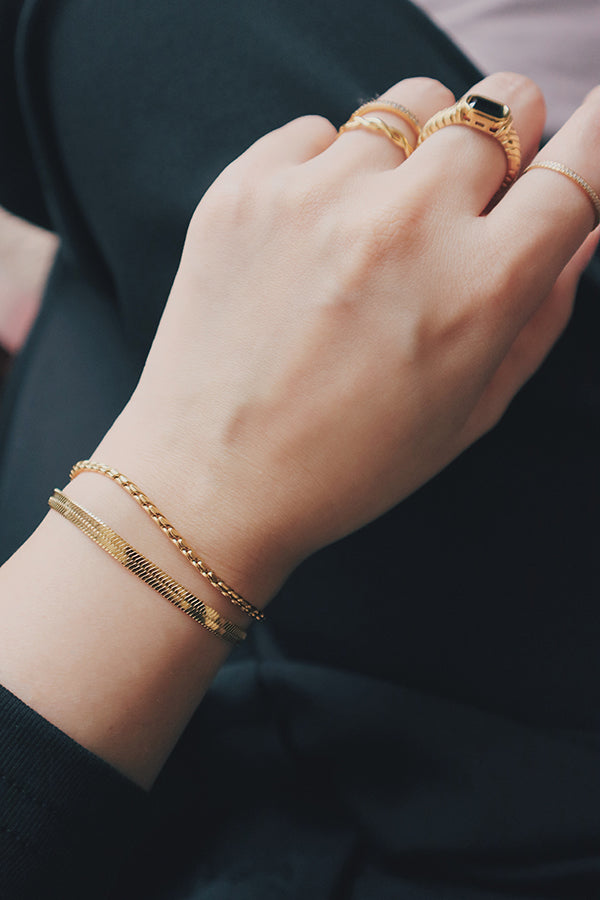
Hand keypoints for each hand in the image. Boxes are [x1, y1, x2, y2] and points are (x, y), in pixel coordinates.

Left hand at [109, 72, 599, 600]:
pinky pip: (320, 129)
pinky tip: (309, 239)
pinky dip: (329, 170)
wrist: (212, 479)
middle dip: (502, 147)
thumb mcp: (471, 409)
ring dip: (414, 154)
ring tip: (376, 227)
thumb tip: (582, 225)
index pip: (579, 166)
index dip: (598, 135)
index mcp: (479, 288)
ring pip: (411, 105)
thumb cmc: (351, 462)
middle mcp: (407, 224)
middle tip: (464, 204)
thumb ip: (543, 311)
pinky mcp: (248, 185)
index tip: (593, 123)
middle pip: (502, 104)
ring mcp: (320, 195)